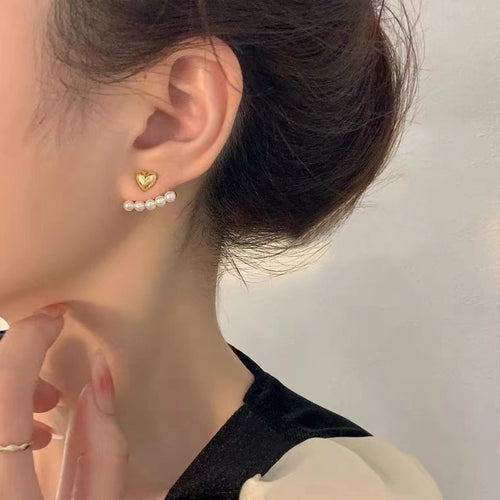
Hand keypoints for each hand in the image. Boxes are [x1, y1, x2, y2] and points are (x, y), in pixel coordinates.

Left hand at [0, 303, 128, 498]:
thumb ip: (103, 443)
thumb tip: (98, 378)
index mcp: (6, 484)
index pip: (6, 383)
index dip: (29, 338)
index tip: (55, 318)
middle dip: (21, 358)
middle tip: (54, 371)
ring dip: (11, 385)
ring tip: (47, 412)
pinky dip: (4, 406)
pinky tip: (27, 435)